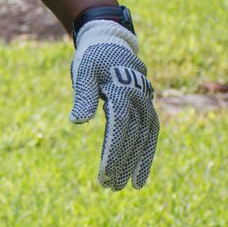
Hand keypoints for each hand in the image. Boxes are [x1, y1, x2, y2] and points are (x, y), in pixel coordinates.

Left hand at [69, 20, 158, 189]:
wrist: (109, 39)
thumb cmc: (92, 57)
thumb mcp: (83, 73)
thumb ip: (83, 97)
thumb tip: (77, 121)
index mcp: (121, 88)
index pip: (118, 127)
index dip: (113, 152)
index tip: (105, 174)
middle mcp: (138, 95)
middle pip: (134, 135)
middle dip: (124, 162)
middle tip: (112, 187)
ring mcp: (145, 99)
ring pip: (147, 135)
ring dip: (141, 161)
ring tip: (133, 186)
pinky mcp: (147, 103)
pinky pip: (151, 130)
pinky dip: (147, 149)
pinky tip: (140, 168)